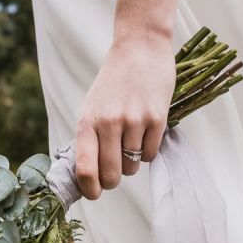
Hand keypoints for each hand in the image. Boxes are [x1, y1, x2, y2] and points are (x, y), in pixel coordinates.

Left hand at [75, 34, 175, 199]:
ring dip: (131, 163)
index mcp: (87, 122)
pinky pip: (150, 155)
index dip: (89, 189)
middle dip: (112, 181)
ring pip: (132, 167)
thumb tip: (87, 176)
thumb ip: (89, 139)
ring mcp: (134, 121)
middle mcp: (109, 123)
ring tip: (130, 141)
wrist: (140, 49)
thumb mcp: (91, 107)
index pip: (85, 168)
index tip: (94, 194)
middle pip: (111, 175)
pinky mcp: (157, 119)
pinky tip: (144, 134)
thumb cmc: (113, 83)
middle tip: (114, 174)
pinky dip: (147, 152)